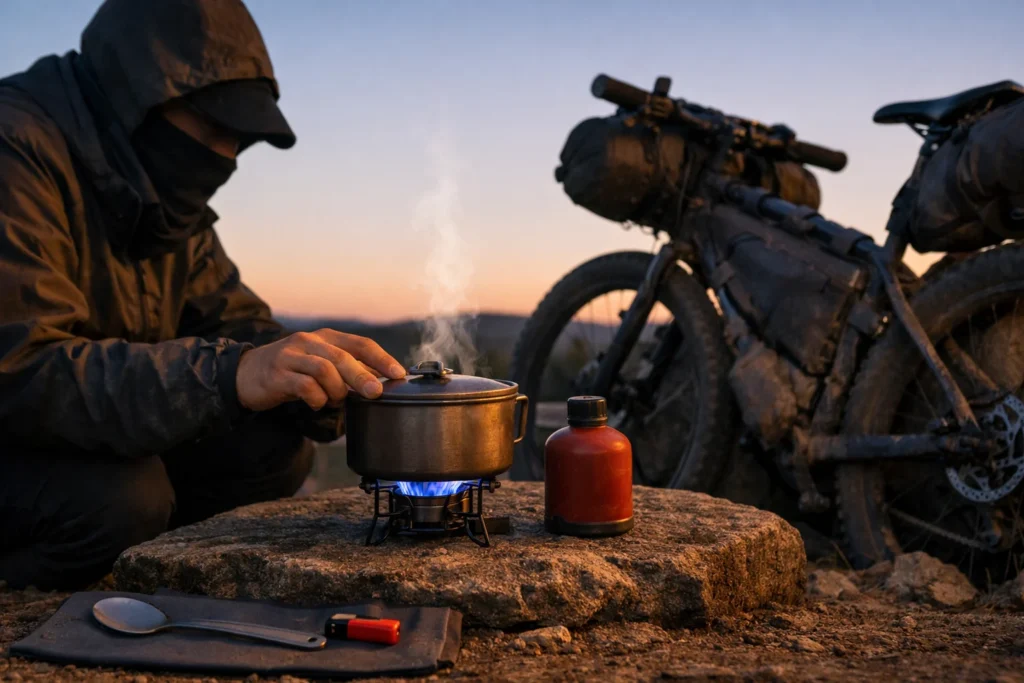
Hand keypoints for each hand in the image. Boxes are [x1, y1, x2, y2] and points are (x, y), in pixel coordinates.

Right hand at [235, 329, 405, 411]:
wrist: (246, 374)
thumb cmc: (292, 371)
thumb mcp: (320, 364)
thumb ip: (346, 370)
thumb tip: (379, 383)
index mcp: (326, 337)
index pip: (360, 344)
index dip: (382, 358)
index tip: (399, 374)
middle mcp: (309, 342)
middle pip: (343, 356)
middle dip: (363, 376)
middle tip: (376, 393)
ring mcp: (291, 356)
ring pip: (324, 369)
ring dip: (337, 390)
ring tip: (336, 401)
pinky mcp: (277, 374)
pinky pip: (304, 386)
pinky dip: (316, 398)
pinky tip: (317, 403)